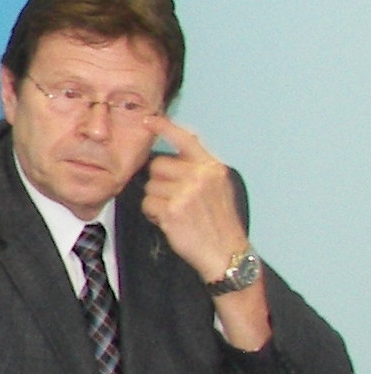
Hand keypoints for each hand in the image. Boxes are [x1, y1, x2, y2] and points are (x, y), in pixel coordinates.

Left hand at [140, 116, 248, 281]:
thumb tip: (173, 156)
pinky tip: (169, 222)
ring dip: (155, 201)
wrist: (226, 254)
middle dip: (159, 182)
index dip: (164, 126)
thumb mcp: (217, 188)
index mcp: (212, 167)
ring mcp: (186, 193)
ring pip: (150, 186)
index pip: (186, 138)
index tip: (148, 119)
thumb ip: (198, 170)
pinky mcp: (173, 211)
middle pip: (157, 165)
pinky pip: (148, 204)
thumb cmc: (218, 224)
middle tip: (173, 199)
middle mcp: (200, 176)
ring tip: (174, 213)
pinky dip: (153, 215)